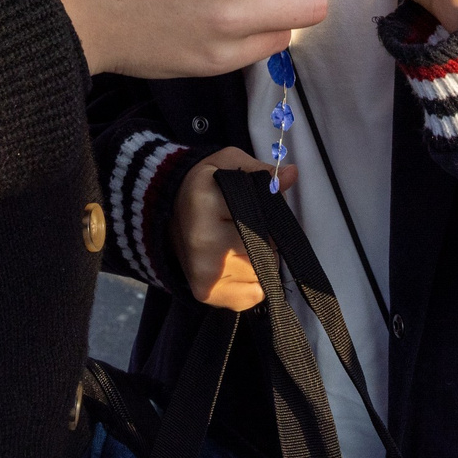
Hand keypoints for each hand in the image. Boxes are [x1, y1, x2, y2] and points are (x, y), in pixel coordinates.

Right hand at [174, 147, 292, 309]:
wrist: (166, 214)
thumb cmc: (203, 187)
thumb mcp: (228, 163)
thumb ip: (260, 170)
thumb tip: (291, 175)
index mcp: (206, 204)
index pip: (264, 218)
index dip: (268, 212)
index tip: (252, 205)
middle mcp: (203, 245)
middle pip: (267, 249)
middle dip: (266, 238)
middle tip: (242, 225)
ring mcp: (204, 276)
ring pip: (264, 273)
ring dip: (260, 260)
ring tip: (235, 243)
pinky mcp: (207, 295)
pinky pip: (253, 294)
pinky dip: (251, 281)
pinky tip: (233, 263)